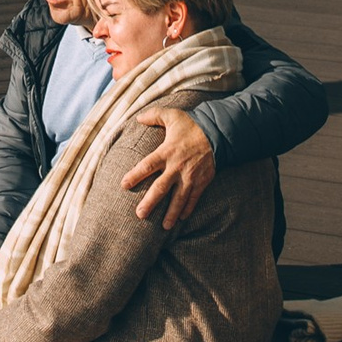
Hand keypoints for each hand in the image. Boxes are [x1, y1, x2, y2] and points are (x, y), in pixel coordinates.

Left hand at [121, 106, 215, 228]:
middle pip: (161, 188)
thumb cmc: (192, 125)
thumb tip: (138, 117)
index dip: (135, 175)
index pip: (147, 165)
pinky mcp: (202, 181)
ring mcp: (190, 176)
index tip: (124, 185)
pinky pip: (194, 198)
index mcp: (166, 152)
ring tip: (164, 226)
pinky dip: (188, 208)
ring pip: (179, 198)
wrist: (218, 132)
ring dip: (171, 213)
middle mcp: (177, 167)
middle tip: (140, 215)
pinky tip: (182, 218)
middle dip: (150, 202)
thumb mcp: (172, 116)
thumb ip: (154, 115)